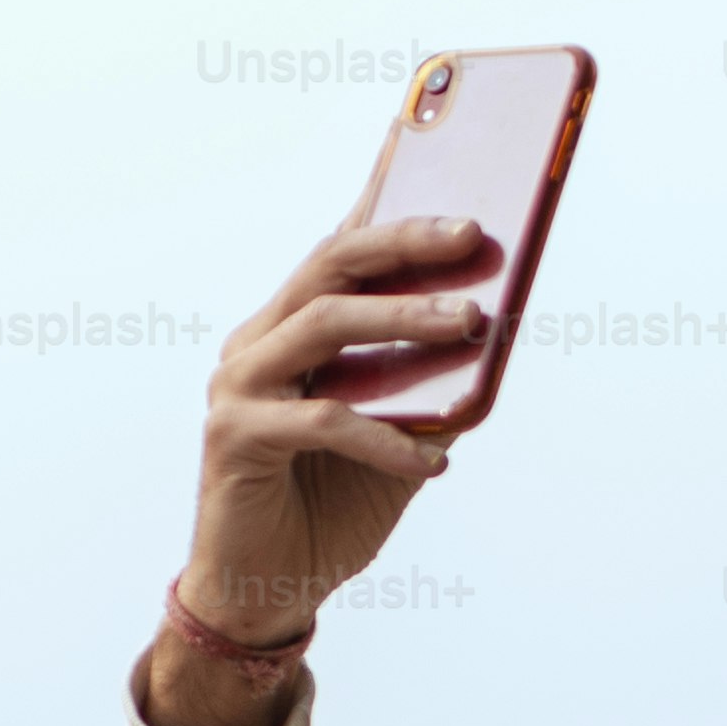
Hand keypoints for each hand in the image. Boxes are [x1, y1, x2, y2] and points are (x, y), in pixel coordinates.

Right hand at [137, 214, 499, 725]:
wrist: (268, 592)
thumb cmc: (332, 509)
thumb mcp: (401, 440)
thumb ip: (432, 390)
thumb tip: (493, 338)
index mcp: (293, 328)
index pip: (341, 245)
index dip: (382, 192)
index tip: (422, 133)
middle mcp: (259, 342)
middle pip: (332, 265)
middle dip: (405, 241)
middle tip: (474, 234)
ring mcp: (239, 385)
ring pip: (324, 323)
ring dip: (402, 318)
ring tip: (470, 322)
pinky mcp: (234, 436)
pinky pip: (322, 420)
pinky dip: (385, 439)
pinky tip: (431, 464)